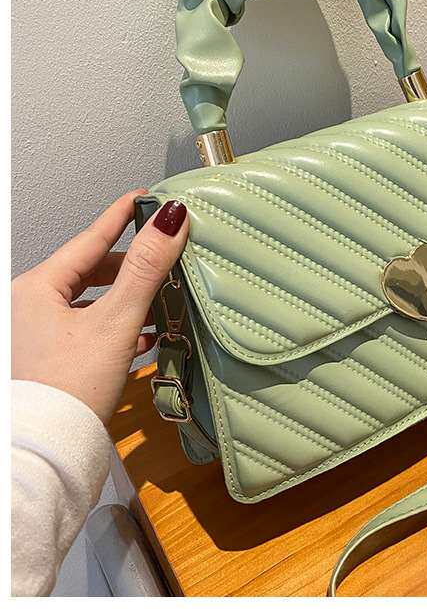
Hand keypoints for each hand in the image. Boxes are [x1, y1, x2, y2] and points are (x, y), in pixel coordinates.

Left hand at [11, 191, 188, 423]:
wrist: (46, 453)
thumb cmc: (70, 387)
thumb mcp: (115, 321)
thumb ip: (146, 268)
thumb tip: (171, 219)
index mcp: (36, 289)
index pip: (88, 239)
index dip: (119, 217)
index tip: (143, 197)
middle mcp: (30, 307)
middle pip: (89, 272)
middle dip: (129, 267)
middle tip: (161, 258)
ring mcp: (37, 335)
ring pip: (90, 302)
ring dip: (126, 301)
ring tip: (160, 301)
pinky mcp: (50, 360)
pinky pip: (87, 329)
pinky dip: (116, 328)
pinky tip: (143, 337)